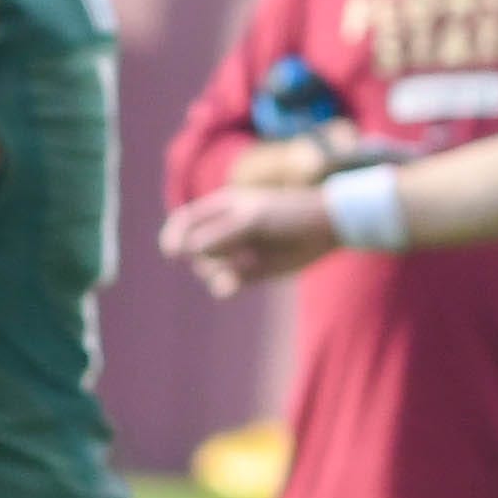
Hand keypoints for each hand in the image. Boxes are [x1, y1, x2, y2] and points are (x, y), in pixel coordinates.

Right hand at [160, 185, 339, 299]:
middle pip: (192, 251)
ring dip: (219, 271)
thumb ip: (218, 234)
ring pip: (208, 271)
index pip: (183, 222)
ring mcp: (234, 254)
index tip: (173, 251)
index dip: (173, 236)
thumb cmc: (289, 213)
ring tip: (245, 263)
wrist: (324, 229)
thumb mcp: (251, 219)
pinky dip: (225, 287)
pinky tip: (231, 287)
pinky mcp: (246, 274)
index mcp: (219, 209)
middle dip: (206, 256)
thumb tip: (187, 250)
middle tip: (233, 249)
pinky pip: (224, 286)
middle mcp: (222, 232)